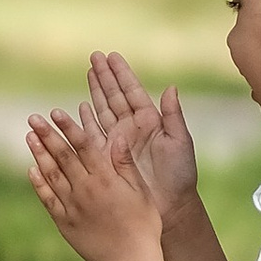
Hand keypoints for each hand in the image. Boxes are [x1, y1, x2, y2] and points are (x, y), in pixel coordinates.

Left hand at [27, 105, 162, 260]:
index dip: (68, 127)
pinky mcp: (65, 223)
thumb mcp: (141, 191)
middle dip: (47, 134)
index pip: (83, 146)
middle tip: (32, 118)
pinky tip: (32, 170)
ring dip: (39, 154)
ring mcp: (73, 206)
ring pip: (52, 175)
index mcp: (106, 179)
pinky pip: (48, 200)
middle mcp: (86, 189)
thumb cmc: (144, 225)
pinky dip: (39, 184)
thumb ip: (126, 164)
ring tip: (29, 136)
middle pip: (62, 156)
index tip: (55, 112)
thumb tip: (117, 136)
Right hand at [86, 50, 199, 218]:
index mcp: (150, 121)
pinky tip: (81, 106)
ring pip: (103, 109)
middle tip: (94, 56)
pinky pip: (93, 133)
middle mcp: (132, 128)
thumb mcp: (180, 143)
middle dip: (104, 76)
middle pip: (114, 96)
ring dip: (94, 91)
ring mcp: (119, 141)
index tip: (111, 56)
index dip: (122, 74)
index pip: (132, 91)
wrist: (169, 204)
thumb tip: (171, 87)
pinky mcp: (108, 156)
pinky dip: (86, 119)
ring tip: (88, 72)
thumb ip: (173, 115)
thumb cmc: (179, 175)